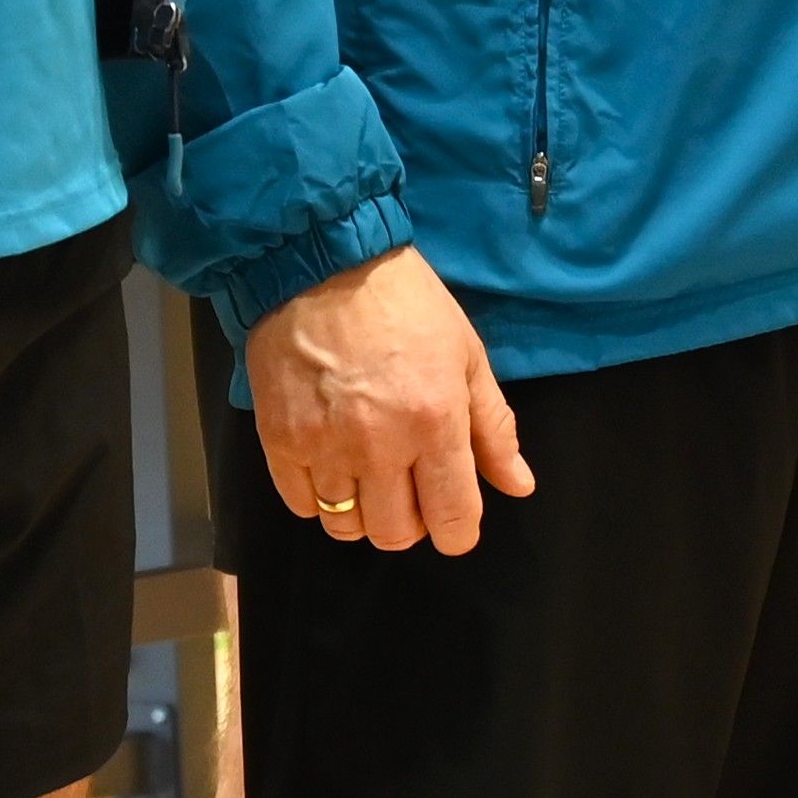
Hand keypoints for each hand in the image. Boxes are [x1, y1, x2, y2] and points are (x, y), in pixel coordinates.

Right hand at [245, 247, 529, 554]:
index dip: (458, 532)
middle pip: (395, 534)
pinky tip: (331, 466)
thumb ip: (494, 428)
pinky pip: (302, 506)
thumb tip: (519, 485)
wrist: (324, 264)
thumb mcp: (466, 355)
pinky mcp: (279, 440)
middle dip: (411, 523)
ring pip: (346, 527)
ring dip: (364, 512)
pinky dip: (319, 499)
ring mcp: (324, 446)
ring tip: (368, 476)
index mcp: (435, 423)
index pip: (452, 520)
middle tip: (410, 489)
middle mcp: (379, 445)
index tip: (454, 520)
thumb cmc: (406, 304)